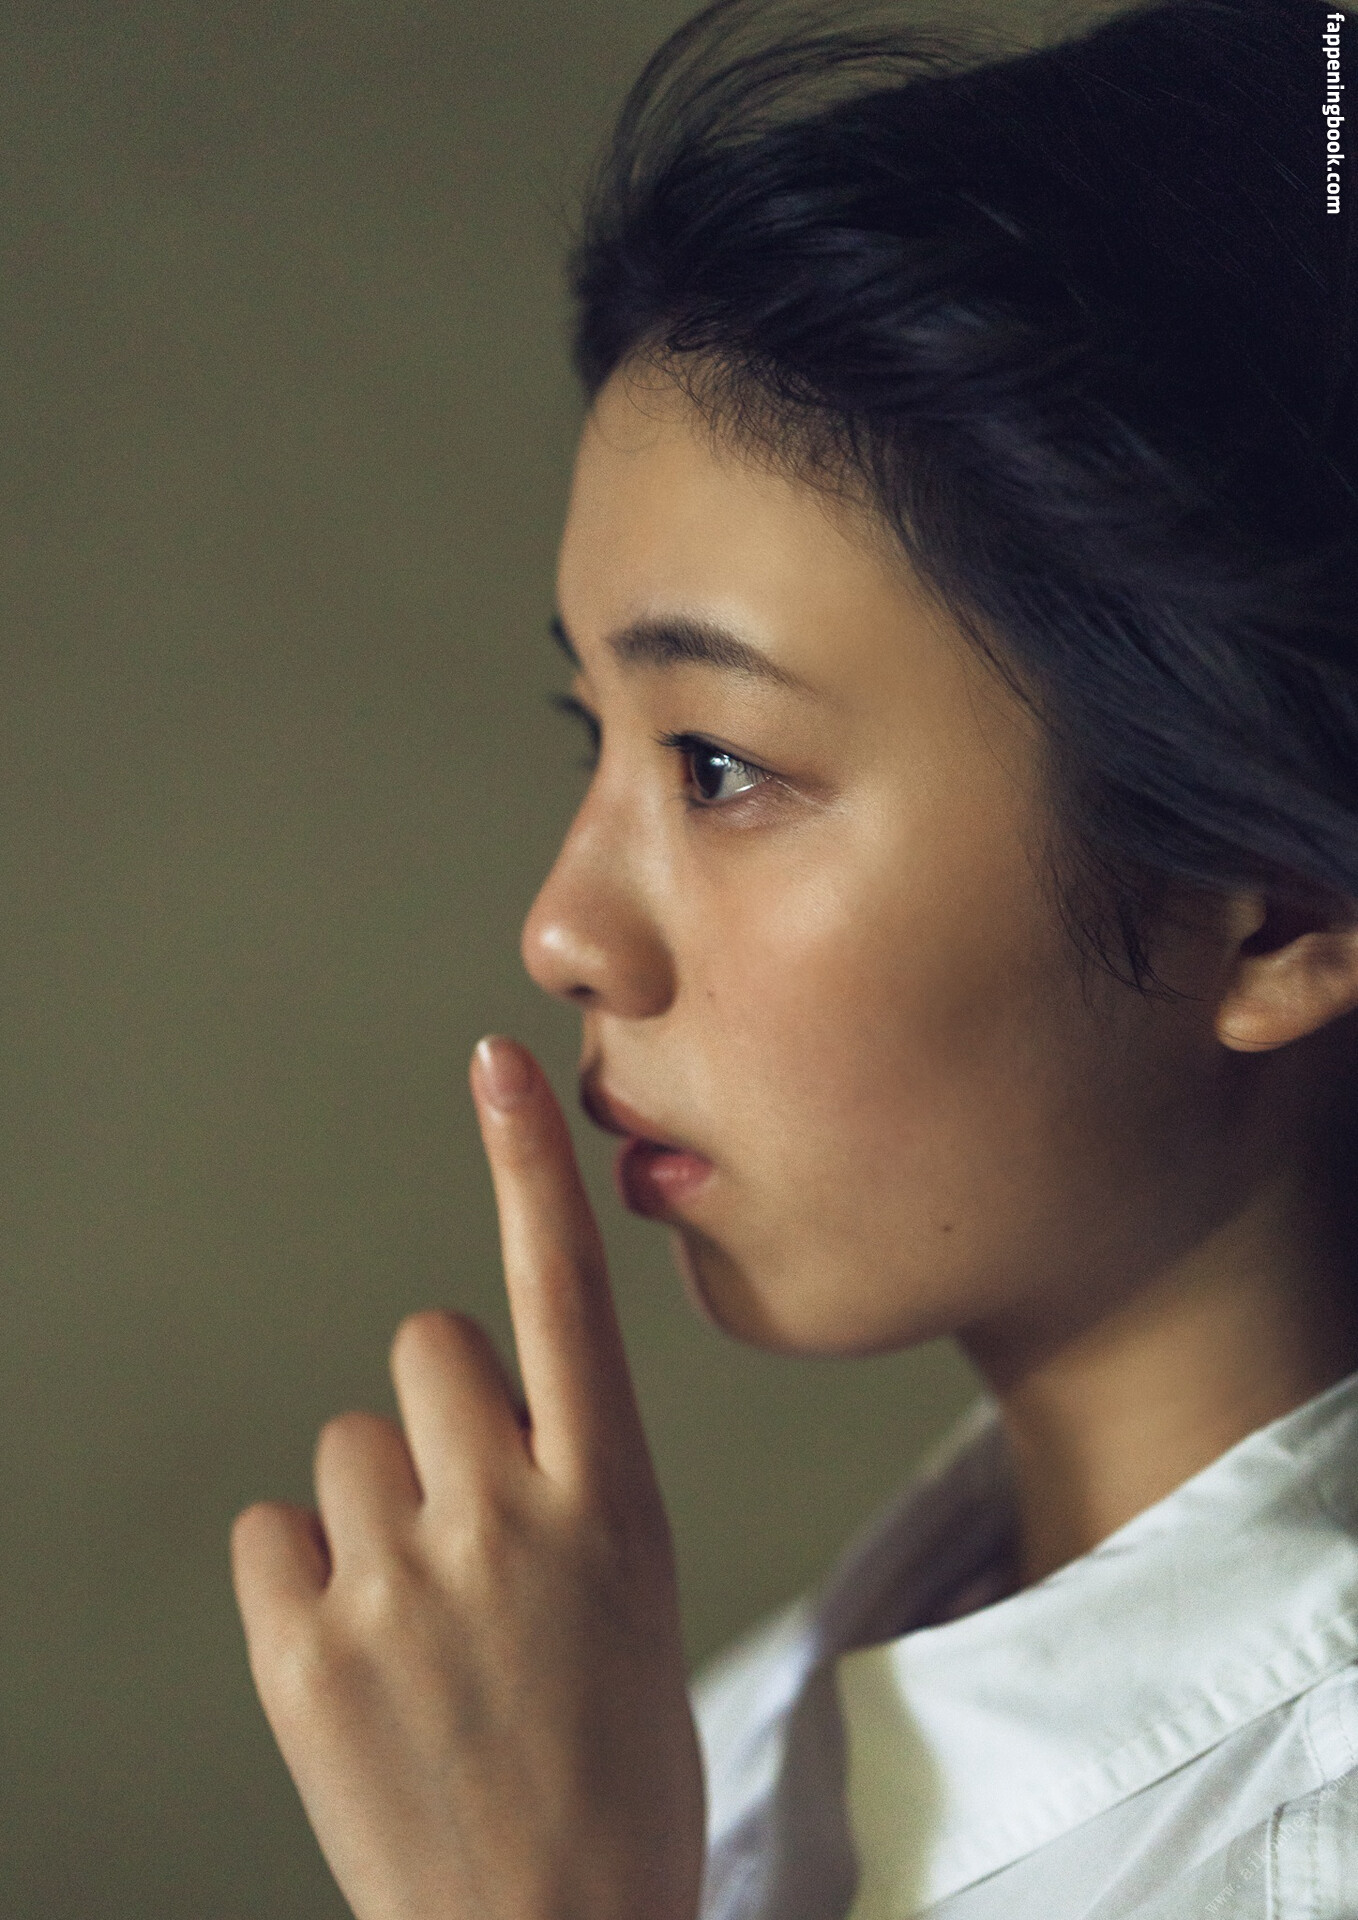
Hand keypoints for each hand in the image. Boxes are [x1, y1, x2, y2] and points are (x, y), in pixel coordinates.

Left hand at [230, 1037, 705, 1919]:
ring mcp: (402, 1583)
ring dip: (374, 1509)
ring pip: (345, 1445)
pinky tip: (354, 1657)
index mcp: (610, 1501)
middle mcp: (508, 1519)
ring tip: (418, 1621)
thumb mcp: (636, 1598)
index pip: (567, 1295)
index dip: (527, 1169)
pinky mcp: (304, 1651)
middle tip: (465, 1522)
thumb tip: (484, 1422)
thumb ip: (569, 1482)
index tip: (496, 1066)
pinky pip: (272, 1531)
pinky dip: (300, 1579)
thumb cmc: (611, 1769)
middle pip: (425, 1350)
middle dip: (438, 1414)